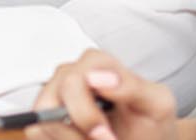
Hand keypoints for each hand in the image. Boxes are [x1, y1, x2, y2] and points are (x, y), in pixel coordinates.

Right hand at [27, 50, 178, 139]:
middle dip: (79, 129)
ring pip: (42, 119)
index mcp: (97, 63)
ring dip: (69, 138)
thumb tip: (97, 77)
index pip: (73, 80)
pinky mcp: (44, 118)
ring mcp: (54, 96)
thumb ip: (133, 86)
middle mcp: (70, 75)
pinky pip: (38, 132)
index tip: (106, 136)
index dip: (86, 113)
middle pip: (52, 101)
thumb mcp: (157, 105)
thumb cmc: (151, 123)